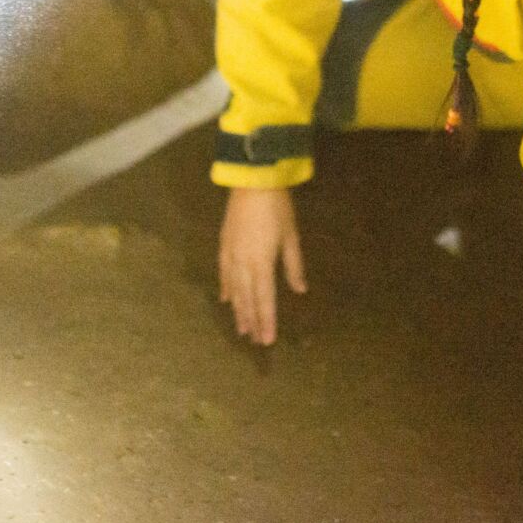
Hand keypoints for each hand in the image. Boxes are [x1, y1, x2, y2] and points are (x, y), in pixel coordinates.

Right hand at [218, 185, 307, 345]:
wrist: (253, 181)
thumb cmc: (278, 208)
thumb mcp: (291, 237)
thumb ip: (293, 266)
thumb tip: (299, 290)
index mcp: (262, 263)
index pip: (265, 299)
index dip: (266, 320)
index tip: (267, 340)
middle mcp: (243, 263)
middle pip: (247, 298)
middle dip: (251, 320)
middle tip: (253, 340)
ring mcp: (230, 254)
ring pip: (233, 289)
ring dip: (238, 310)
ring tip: (241, 328)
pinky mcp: (223, 244)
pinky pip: (223, 272)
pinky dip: (225, 288)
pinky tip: (226, 300)